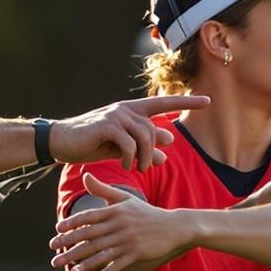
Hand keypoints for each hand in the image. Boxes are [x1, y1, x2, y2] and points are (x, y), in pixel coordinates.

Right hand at [48, 95, 208, 170]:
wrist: (62, 142)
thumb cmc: (92, 144)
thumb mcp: (122, 149)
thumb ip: (144, 148)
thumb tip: (168, 152)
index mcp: (132, 111)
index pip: (164, 103)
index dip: (186, 101)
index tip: (208, 101)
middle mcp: (126, 109)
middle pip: (154, 130)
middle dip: (153, 153)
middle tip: (146, 169)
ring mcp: (117, 114)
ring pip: (145, 136)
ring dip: (144, 158)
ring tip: (137, 169)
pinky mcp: (107, 124)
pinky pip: (129, 143)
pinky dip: (131, 158)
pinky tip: (126, 166)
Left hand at [48, 174, 186, 270]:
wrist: (174, 226)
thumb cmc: (146, 213)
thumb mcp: (125, 199)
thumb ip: (103, 189)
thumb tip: (85, 175)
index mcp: (115, 211)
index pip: (88, 217)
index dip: (71, 224)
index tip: (57, 231)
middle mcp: (119, 225)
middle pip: (90, 237)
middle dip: (70, 246)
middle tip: (53, 254)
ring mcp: (128, 240)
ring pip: (101, 253)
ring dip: (84, 263)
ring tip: (70, 270)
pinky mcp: (137, 253)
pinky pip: (116, 265)